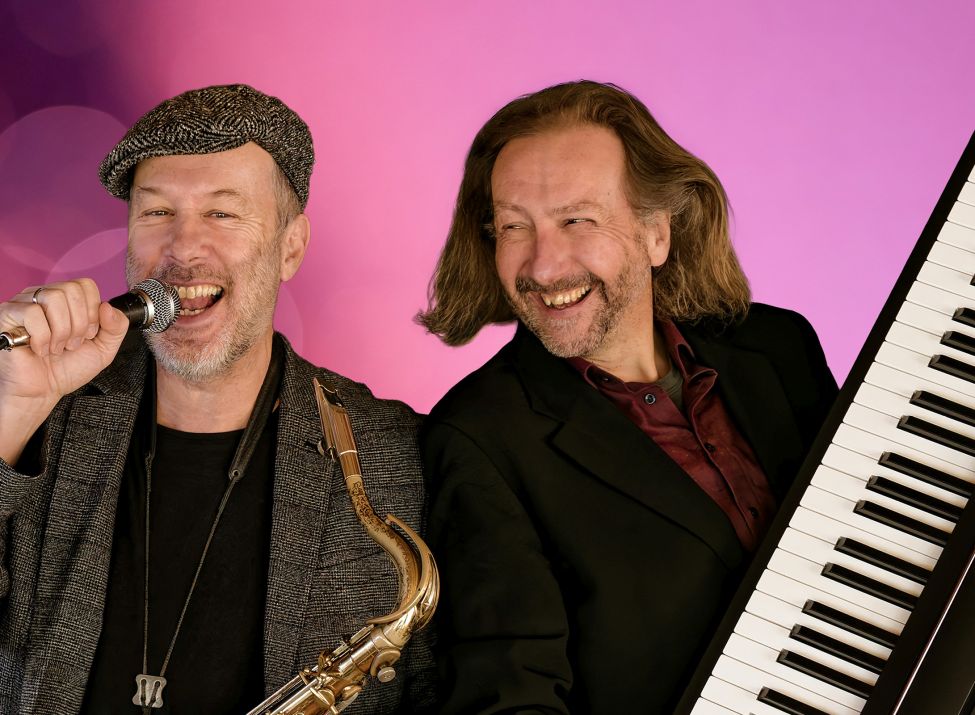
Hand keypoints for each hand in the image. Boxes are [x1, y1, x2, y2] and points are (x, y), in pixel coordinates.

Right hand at [0, 279, 128, 464]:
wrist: (41, 392)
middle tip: (71, 345)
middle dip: (79, 324)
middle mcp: (43, 296)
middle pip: (71, 290)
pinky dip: (42, 337)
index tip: (88, 334)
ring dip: (62, 331)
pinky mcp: (6, 315)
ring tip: (56, 348)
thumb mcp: (103, 349)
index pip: (85, 285)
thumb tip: (108, 306)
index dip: (92, 311)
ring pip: (53, 298)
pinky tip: (39, 349)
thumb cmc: (66, 369)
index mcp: (65, 300)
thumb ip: (116, 327)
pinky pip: (32, 313)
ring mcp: (23, 303)